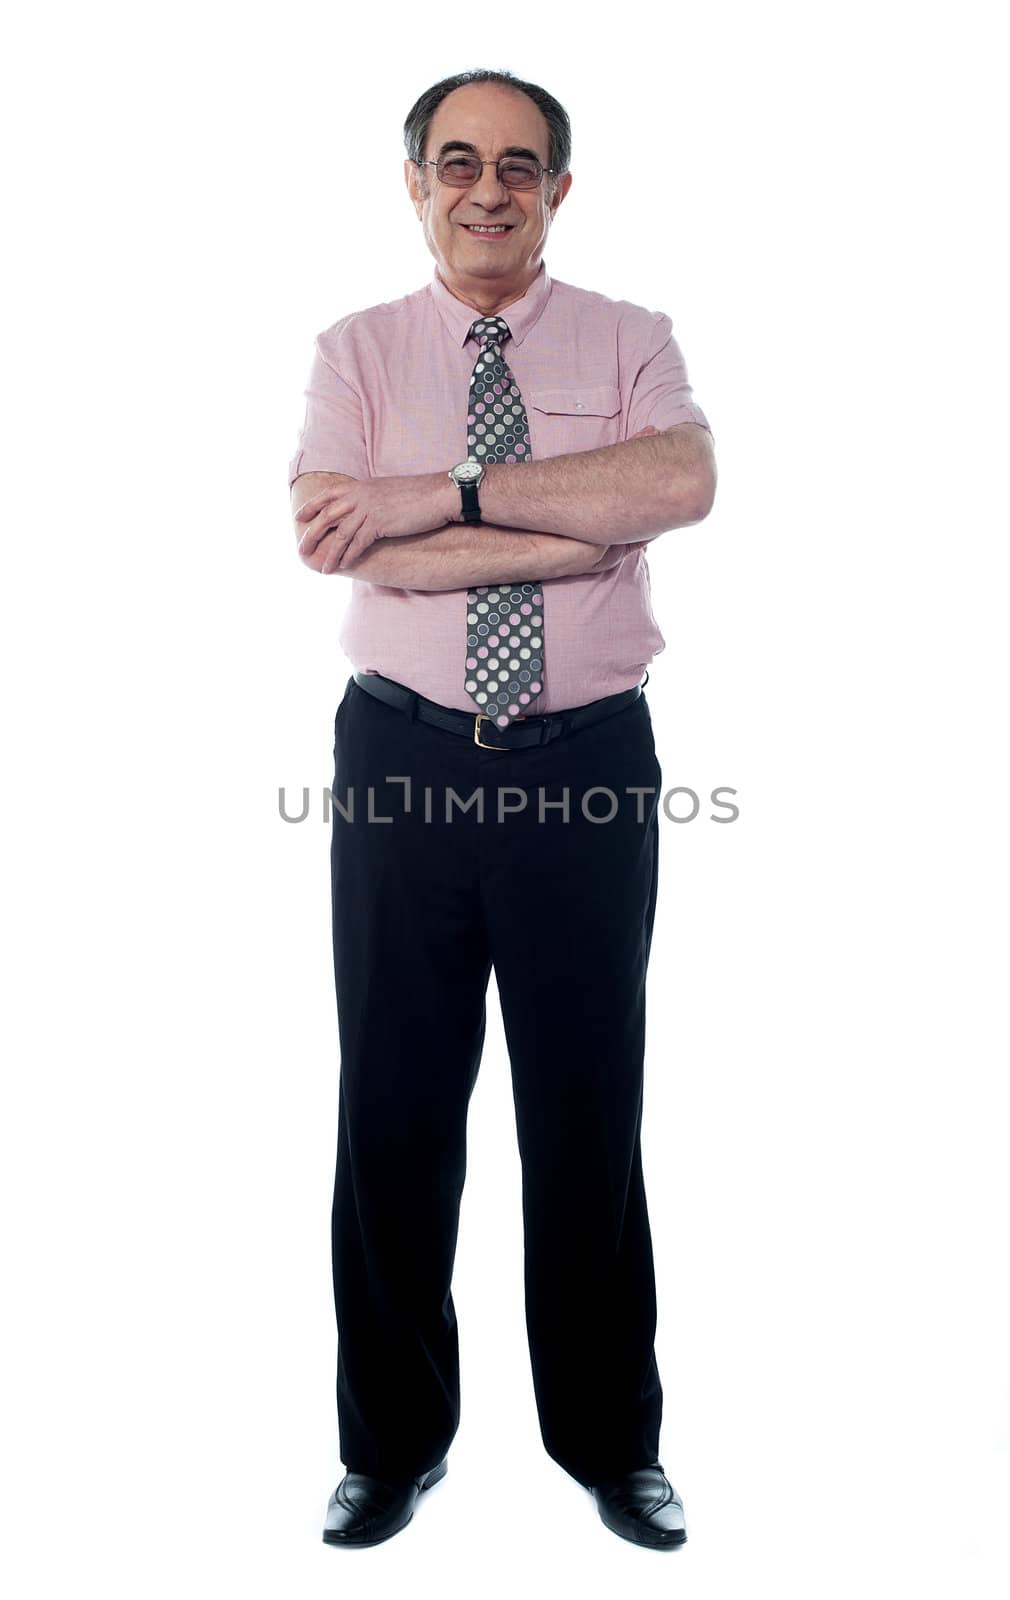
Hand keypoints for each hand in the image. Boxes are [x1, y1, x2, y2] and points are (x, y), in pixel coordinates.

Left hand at [295, 473, 452, 572]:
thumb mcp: (388, 491)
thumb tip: (364, 508)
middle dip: (312, 534)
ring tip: (323, 568)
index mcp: (361, 486)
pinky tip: (344, 565)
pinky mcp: (380, 523)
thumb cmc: (418, 495)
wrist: (438, 495)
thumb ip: (371, 498)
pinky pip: (358, 543)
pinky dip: (349, 556)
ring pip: (341, 533)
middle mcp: (360, 495)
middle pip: (328, 516)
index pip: (328, 495)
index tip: (299, 518)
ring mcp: (369, 509)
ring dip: (330, 553)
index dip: (312, 507)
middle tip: (302, 549)